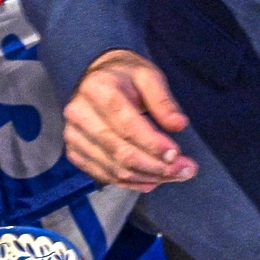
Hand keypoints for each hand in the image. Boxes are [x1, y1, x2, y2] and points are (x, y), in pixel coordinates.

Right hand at [65, 50, 196, 187]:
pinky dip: (130, 183)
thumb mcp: (148, 76)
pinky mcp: (75, 152)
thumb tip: (178, 125)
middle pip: (121, 151)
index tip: (177, 154)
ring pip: (114, 168)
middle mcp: (79, 114)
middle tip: (185, 170)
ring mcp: (74, 136)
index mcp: (97, 89)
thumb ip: (163, 100)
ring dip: (148, 177)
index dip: (153, 143)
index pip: (127, 124)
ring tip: (174, 176)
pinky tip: (151, 181)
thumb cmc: (126, 76)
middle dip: (156, 166)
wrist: (97, 80)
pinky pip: (104, 175)